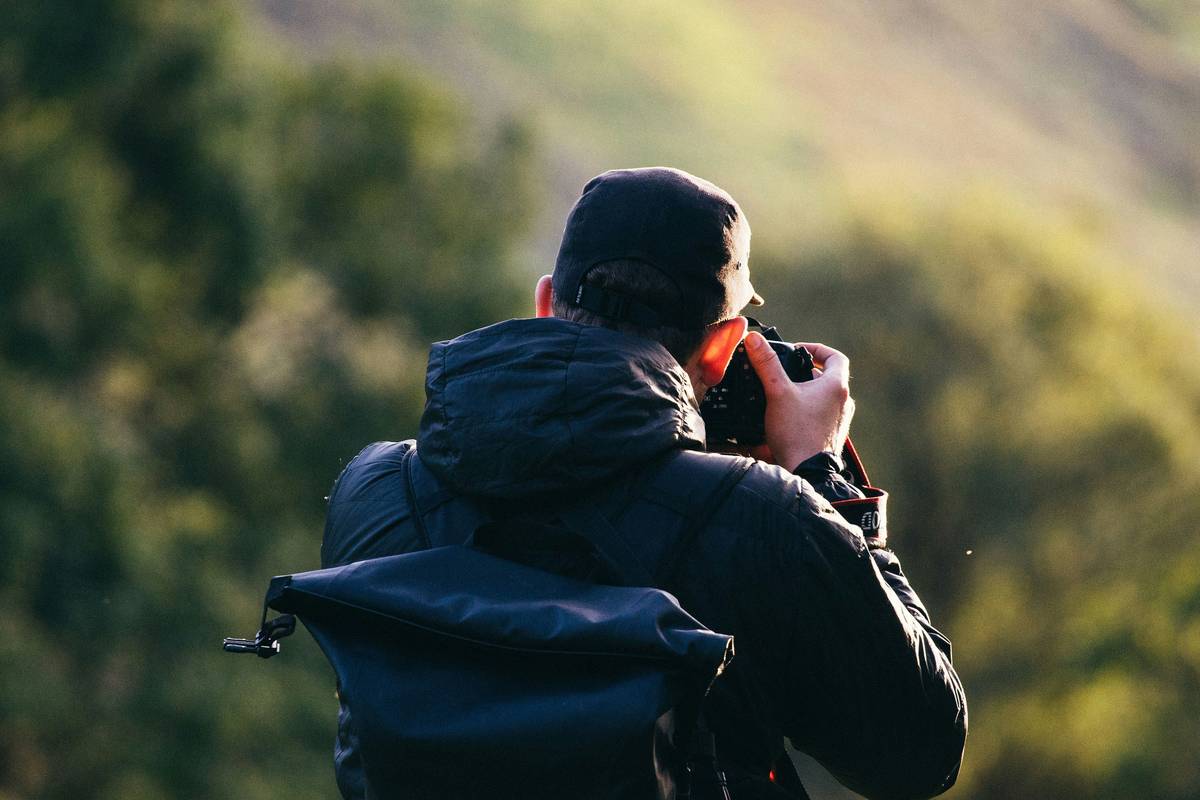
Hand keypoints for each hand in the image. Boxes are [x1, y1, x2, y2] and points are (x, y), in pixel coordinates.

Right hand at [743, 332, 853, 471]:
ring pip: (824, 398)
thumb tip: (754, 340)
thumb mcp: (777, 392)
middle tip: (786, 373)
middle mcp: (843, 402)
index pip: (835, 357)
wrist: (807, 472)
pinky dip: (807, 412)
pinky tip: (787, 418)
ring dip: (806, 393)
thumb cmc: (796, 433)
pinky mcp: (831, 436)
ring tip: (784, 395)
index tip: (799, 351)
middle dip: (806, 373)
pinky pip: (821, 417)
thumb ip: (766, 364)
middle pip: (828, 378)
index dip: (817, 350)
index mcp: (836, 387)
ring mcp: (839, 421)